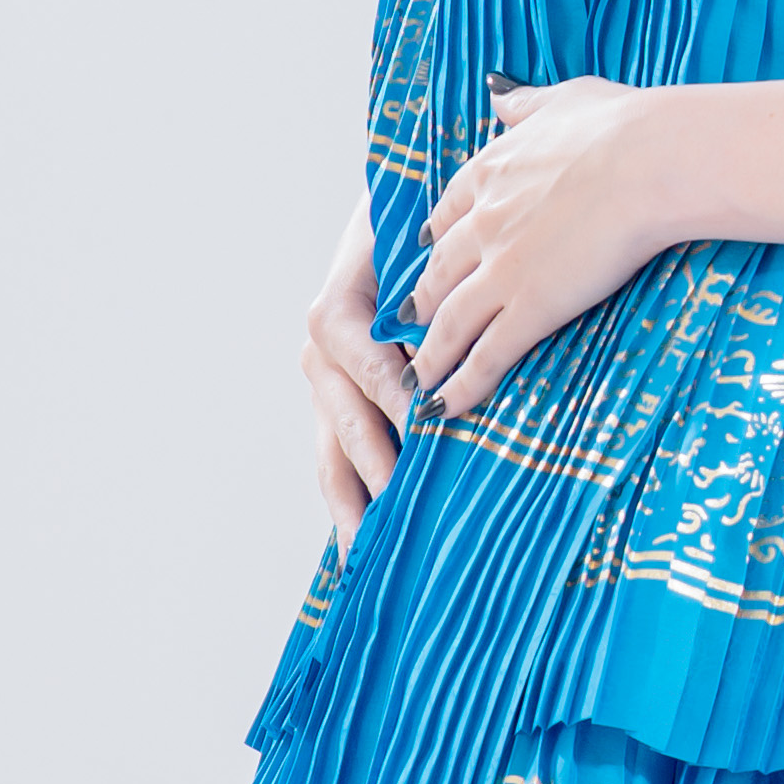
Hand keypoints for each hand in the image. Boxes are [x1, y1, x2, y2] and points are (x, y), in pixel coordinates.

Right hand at [300, 210, 416, 541]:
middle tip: (409, 516)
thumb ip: (427, 292)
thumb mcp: (411, 249)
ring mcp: (324, 395)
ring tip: (370, 557)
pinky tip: (366, 549)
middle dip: (380, 472)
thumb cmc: (404, 236)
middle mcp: (322, 360)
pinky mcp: (335, 416)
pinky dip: (354, 507)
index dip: (397, 398)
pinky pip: (339, 467)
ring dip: (354, 509)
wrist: (383, 226)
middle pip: (350, 425)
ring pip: (335, 459)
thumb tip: (461, 345)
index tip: (431, 430)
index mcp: (336, 317)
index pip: (369, 365)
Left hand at [407, 75, 675, 419]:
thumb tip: (498, 91)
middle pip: (437, 273)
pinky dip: (459, 385)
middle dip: (421, 304)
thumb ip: (524, 103)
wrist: (649, 161)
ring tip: (419, 381)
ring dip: (430, 356)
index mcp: (489, 173)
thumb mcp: (561, 98)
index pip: (446, 216)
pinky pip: (484, 355)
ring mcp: (500, 269)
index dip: (434, 243)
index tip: (426, 258)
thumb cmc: (622, 126)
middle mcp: (482, 223)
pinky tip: (444, 406)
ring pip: (448, 322)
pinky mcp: (528, 307)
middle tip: (412, 325)